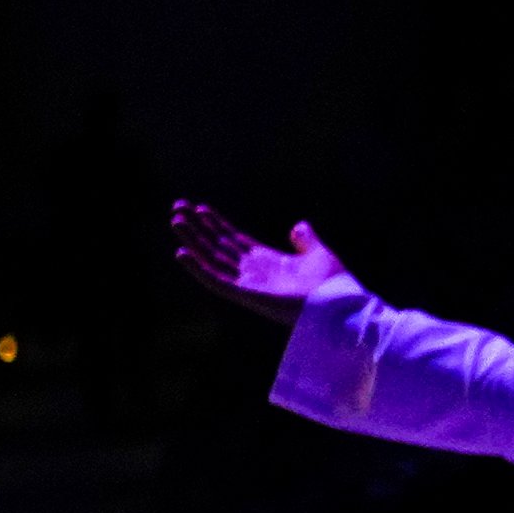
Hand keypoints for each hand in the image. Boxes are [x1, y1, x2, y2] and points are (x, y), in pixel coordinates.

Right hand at [169, 201, 354, 327]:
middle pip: (216, 246)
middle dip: (197, 227)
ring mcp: (246, 283)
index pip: (233, 239)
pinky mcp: (245, 294)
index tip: (199, 208)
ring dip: (192, 241)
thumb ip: (306, 239)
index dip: (215, 224)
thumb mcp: (318, 253)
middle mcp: (251, 271)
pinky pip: (216, 280)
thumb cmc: (332, 283)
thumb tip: (298, 225)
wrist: (338, 304)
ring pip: (211, 259)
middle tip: (177, 208)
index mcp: (265, 261)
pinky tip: (182, 253)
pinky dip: (197, 268)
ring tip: (175, 221)